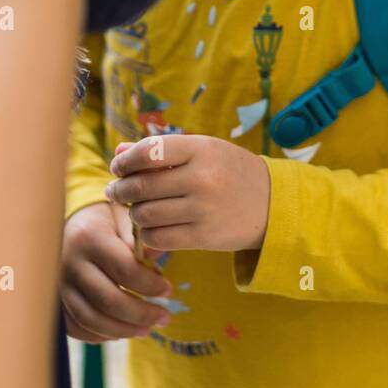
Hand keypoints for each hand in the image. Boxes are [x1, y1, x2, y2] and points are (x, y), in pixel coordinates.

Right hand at [61, 200, 173, 342]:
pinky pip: (76, 327)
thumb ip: (139, 239)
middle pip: (109, 300)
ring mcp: (59, 285)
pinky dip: (100, 335)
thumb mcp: (123, 217)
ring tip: (147, 330)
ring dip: (124, 330)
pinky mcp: (55, 301)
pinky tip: (120, 331)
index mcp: (89, 238)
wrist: (67, 224)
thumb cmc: (103, 220)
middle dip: (141, 314)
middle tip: (164, 317)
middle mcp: (70, 263)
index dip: (150, 285)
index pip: (125, 270)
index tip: (168, 290)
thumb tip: (157, 259)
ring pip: (92, 319)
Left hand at [107, 134, 270, 253]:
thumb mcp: (202, 151)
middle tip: (115, 191)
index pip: (148, 151)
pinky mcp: (203, 237)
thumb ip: (160, 150)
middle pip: (141, 186)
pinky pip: (158, 238)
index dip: (125, 160)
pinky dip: (147, 234)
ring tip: (136, 209)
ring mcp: (203, 209)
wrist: (271, 203)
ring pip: (146, 214)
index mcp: (201, 149)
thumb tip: (119, 150)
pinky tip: (151, 228)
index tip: (118, 166)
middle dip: (121, 189)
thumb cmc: (229, 171)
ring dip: (133, 213)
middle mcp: (201, 177)